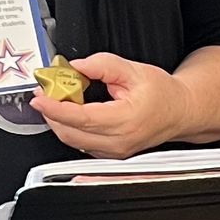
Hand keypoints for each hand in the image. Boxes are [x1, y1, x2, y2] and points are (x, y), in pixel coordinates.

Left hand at [32, 52, 192, 157]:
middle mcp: (119, 141)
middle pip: (71, 134)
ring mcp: (114, 152)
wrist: (179, 112)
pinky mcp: (110, 154)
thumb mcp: (134, 70)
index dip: (56, 108)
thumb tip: (77, 67)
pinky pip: (81, 144)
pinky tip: (72, 111)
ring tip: (58, 99)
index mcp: (126, 120)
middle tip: (45, 92)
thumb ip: (103, 65)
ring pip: (73, 141)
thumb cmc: (163, 94)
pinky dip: (70, 128)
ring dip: (59, 121)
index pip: (82, 118)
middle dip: (52, 114)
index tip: (40, 98)